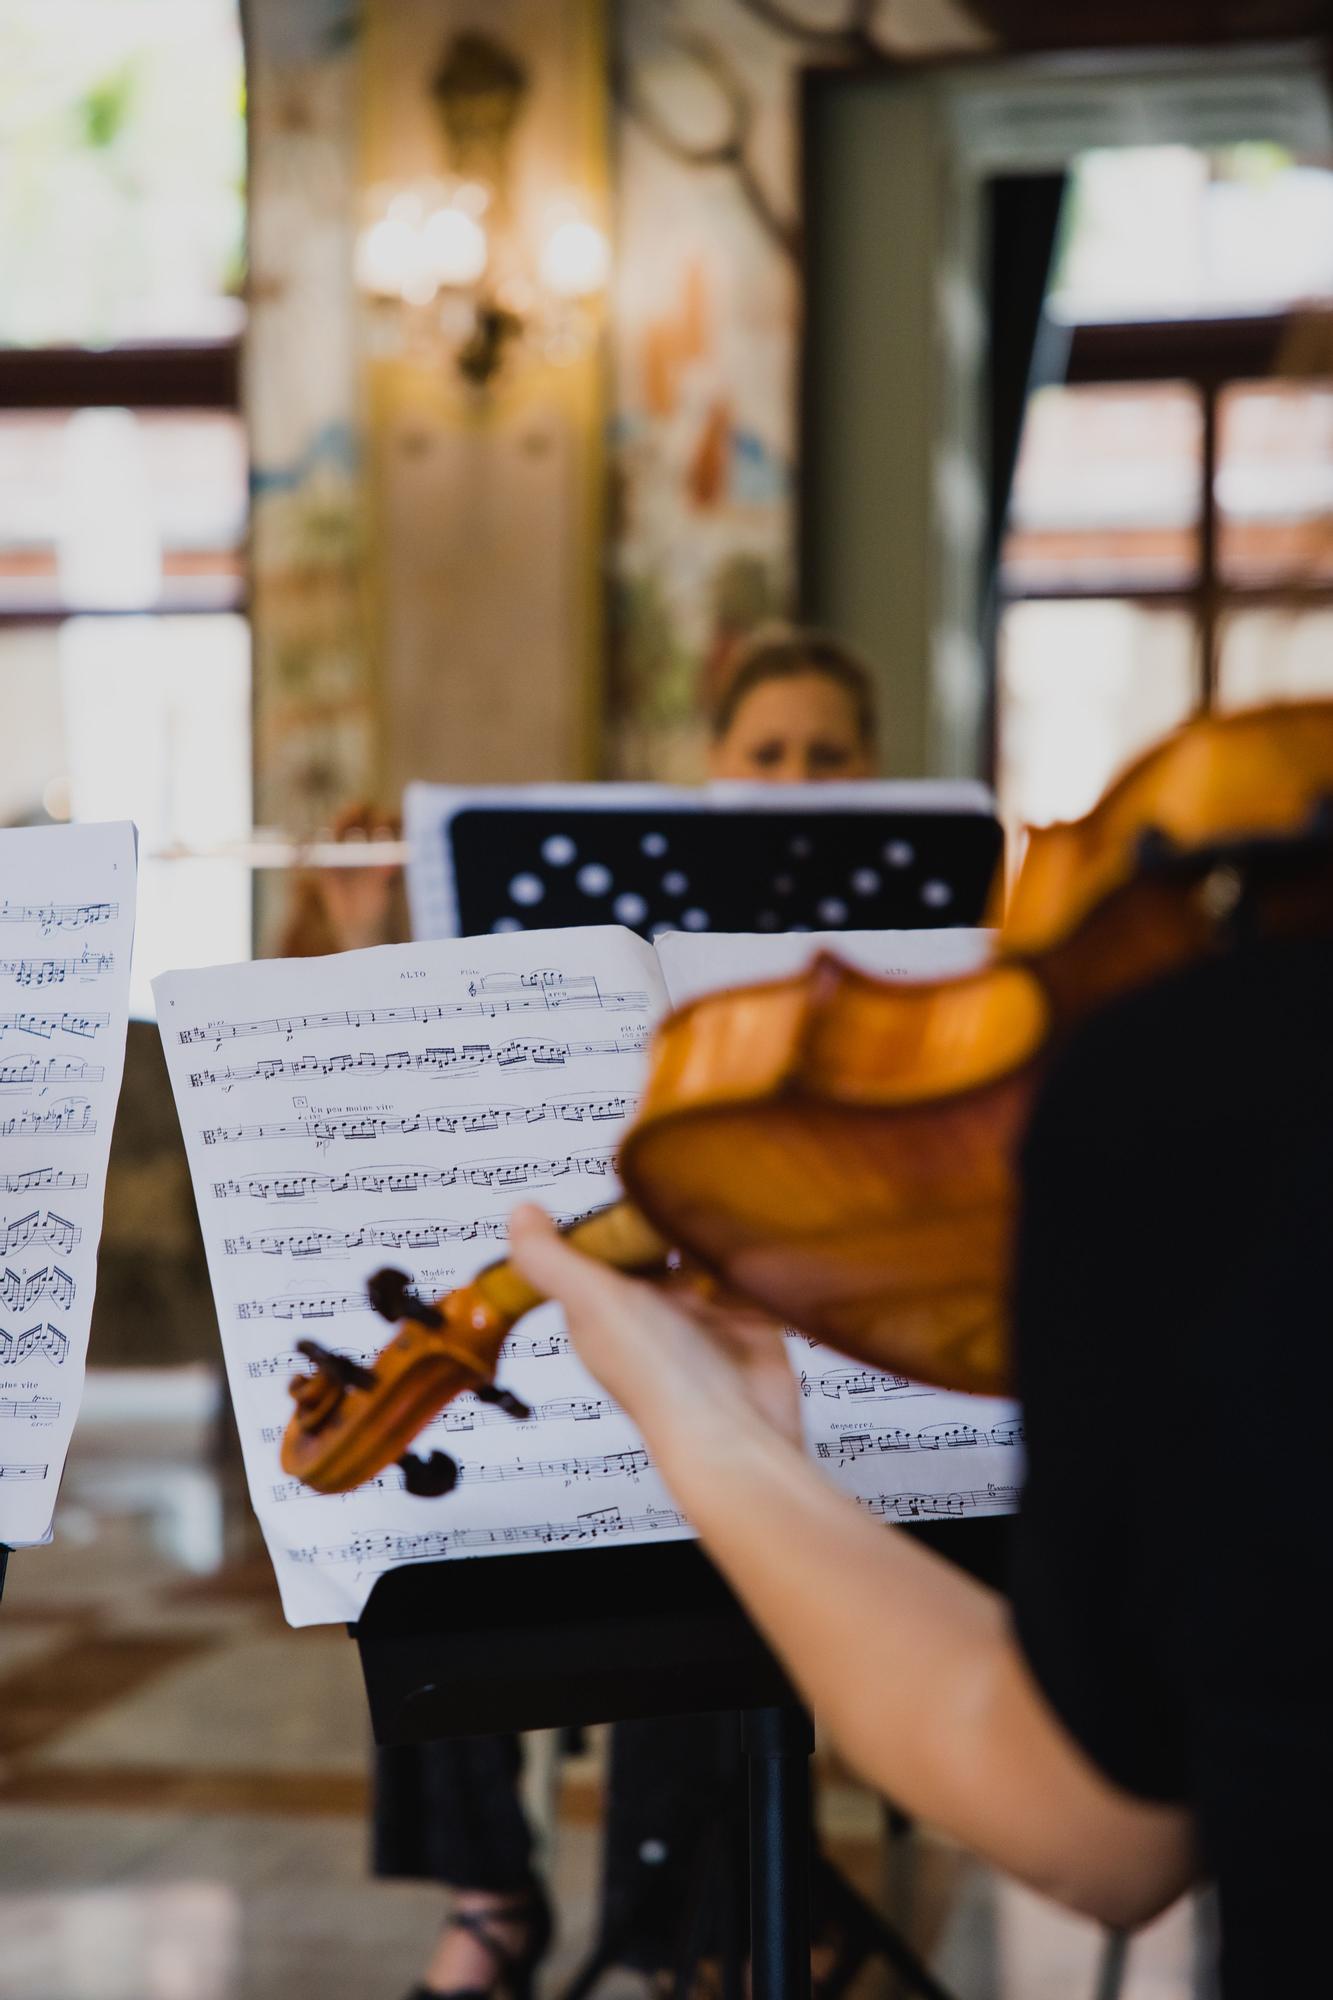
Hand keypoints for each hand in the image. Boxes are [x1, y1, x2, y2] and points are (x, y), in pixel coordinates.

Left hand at [507, 1205, 803, 1465]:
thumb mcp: (592, 1304)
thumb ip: (550, 1260)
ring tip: (714, 1193)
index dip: (612, 1214)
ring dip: (705, 1224)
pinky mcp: (744, 1313)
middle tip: (678, 1176)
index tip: (628, 1178)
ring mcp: (697, 1311)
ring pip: (697, 1247)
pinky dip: (743, 1245)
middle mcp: (648, 1308)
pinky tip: (745, 1224)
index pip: (598, 1245)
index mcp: (601, 1307)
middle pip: (650, 1241)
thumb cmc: (659, 1380)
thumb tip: (519, 1213)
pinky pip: (740, 1264)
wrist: (737, 1430)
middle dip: (663, 1211)